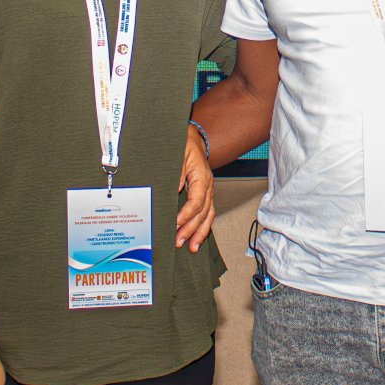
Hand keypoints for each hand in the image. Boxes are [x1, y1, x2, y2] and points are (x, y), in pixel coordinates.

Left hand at [175, 125, 213, 251]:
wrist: (192, 137)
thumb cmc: (184, 143)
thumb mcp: (178, 152)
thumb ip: (177, 172)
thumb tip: (175, 188)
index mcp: (201, 176)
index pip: (197, 200)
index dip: (186, 215)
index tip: (175, 224)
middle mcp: (207, 185)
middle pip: (203, 212)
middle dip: (192, 229)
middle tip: (179, 241)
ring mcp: (208, 190)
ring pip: (208, 215)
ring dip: (200, 232)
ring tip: (192, 247)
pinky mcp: (205, 194)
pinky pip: (207, 213)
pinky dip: (203, 227)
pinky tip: (196, 238)